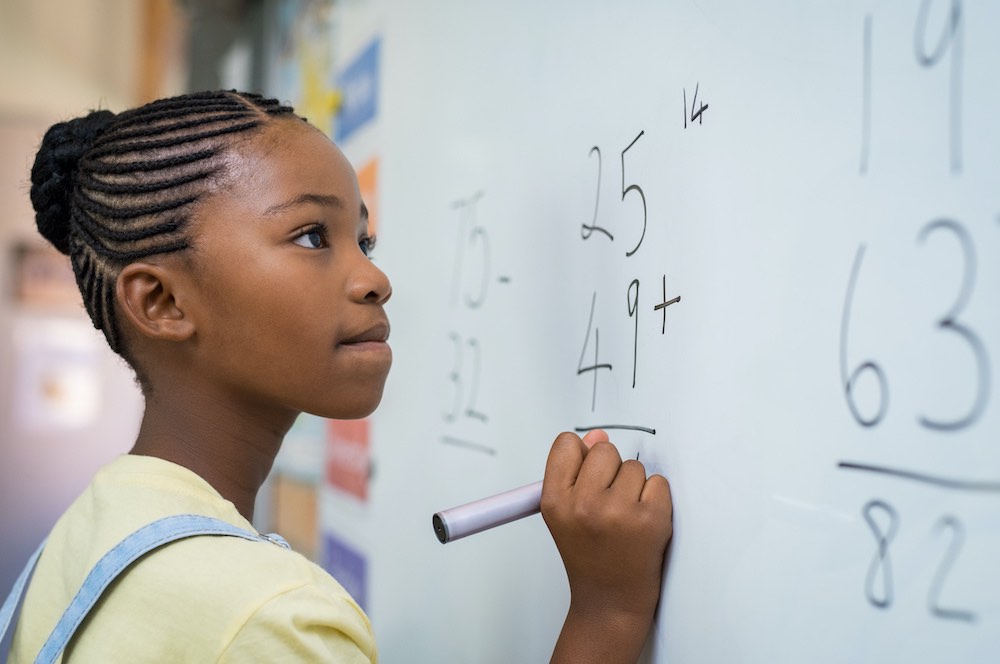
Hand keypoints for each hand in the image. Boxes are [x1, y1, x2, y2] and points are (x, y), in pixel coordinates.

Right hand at [541, 430, 672, 663]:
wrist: (610, 602)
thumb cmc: (589, 557)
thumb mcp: (566, 514)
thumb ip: (576, 472)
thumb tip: (597, 436)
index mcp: (555, 501)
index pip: (566, 444)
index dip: (581, 455)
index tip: (587, 473)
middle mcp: (583, 505)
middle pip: (604, 450)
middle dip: (611, 470)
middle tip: (609, 503)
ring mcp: (618, 512)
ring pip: (634, 467)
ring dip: (635, 487)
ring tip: (625, 517)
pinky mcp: (650, 520)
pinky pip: (659, 483)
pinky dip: (656, 499)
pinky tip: (643, 522)